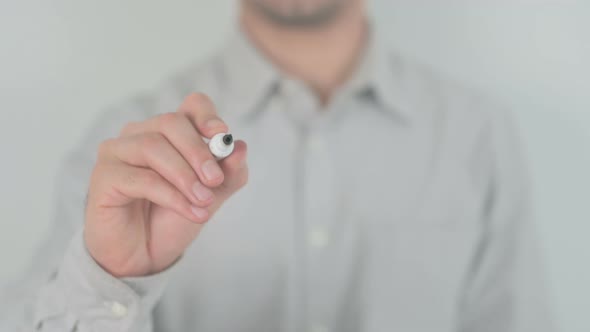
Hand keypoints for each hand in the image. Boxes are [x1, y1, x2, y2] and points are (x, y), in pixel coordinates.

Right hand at [84, 93, 247, 276]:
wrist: (144, 256)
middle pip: (171, 123)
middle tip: (215, 181)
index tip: (222, 137)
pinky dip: (172, 196)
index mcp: (169, 133)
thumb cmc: (172, 219)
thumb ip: (228, 174)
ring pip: (153, 147)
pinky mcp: (104, 177)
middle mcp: (140, 134)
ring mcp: (118, 152)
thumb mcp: (210, 197)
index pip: (191, 106)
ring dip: (185, 176)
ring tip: (204, 202)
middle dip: (198, 151)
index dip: (207, 115)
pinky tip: (191, 212)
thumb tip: (240, 148)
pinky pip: (142, 178)